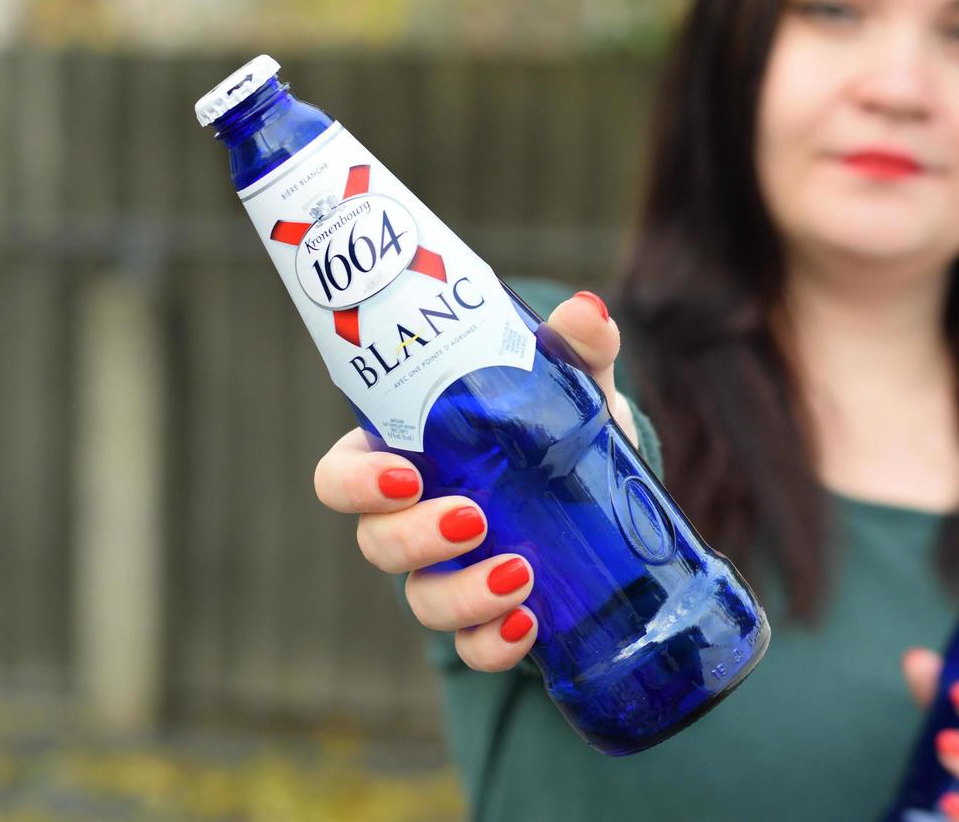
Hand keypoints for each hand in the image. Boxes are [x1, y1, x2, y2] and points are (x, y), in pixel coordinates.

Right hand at [313, 290, 630, 672]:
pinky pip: (471, 649)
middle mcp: (414, 520)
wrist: (615, 495)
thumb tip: (585, 310)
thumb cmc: (562, 427)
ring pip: (420, 600)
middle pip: (375, 542)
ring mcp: (449, 574)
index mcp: (410, 456)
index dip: (356, 484)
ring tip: (520, 575)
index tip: (404, 474)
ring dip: (462, 595)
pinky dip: (491, 645)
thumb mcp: (572, 385)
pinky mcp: (490, 618)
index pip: (343, 475)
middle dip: (415, 538)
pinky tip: (527, 627)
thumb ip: (575, 347)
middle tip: (472, 518)